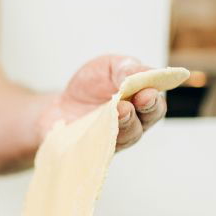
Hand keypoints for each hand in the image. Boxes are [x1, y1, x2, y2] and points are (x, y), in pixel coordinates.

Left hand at [38, 55, 168, 150]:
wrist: (59, 106)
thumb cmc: (89, 85)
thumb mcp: (108, 66)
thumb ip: (126, 68)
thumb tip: (144, 72)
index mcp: (141, 99)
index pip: (157, 101)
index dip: (156, 96)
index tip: (149, 91)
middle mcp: (134, 120)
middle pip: (149, 119)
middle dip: (148, 108)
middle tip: (142, 98)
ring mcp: (118, 137)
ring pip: (130, 134)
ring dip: (127, 121)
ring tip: (120, 109)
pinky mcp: (100, 148)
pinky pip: (107, 147)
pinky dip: (107, 136)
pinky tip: (103, 127)